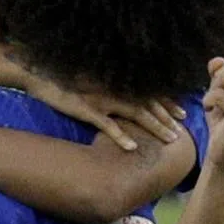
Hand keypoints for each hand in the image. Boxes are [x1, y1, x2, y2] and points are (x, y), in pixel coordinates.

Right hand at [27, 74, 182, 151]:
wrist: (40, 76)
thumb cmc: (64, 78)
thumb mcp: (90, 80)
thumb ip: (108, 86)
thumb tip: (123, 94)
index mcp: (115, 82)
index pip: (146, 92)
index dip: (165, 102)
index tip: (181, 112)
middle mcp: (113, 89)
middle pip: (146, 104)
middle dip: (166, 117)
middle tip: (182, 130)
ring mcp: (101, 100)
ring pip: (135, 114)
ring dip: (154, 127)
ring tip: (170, 138)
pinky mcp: (86, 110)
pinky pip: (108, 125)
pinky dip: (121, 136)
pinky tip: (133, 147)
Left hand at [203, 54, 223, 170]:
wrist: (222, 147)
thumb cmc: (222, 116)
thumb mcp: (218, 90)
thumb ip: (218, 72)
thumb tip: (218, 61)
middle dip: (219, 79)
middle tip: (219, 96)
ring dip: (212, 91)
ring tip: (216, 105)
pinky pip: (219, 94)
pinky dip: (208, 101)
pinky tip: (212, 110)